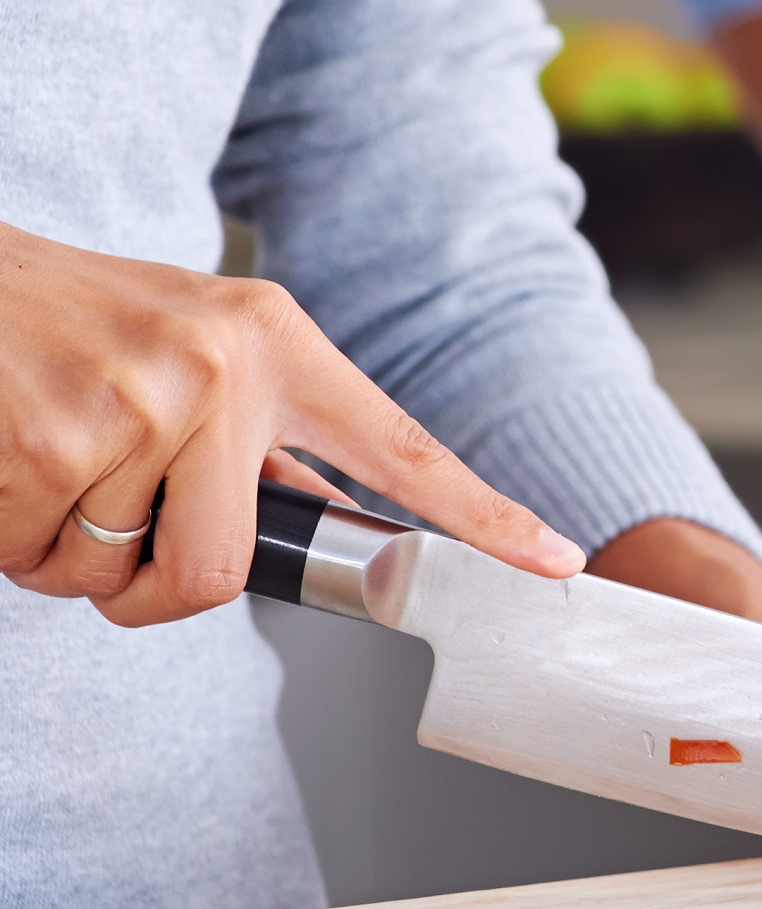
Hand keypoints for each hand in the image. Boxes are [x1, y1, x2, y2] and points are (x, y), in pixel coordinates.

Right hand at [0, 223, 583, 624]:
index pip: (401, 446)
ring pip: (115, 574)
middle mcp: (220, 368)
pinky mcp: (44, 443)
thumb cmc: (65, 324)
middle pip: (220, 571)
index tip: (558, 561)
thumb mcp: (189, 345)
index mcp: (274, 341)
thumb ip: (258, 430)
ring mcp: (134, 404)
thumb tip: (320, 521)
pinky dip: (9, 538)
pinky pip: (37, 560)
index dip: (484, 516)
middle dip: (151, 585)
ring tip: (45, 458)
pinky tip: (4, 460)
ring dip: (65, 550)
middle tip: (106, 529)